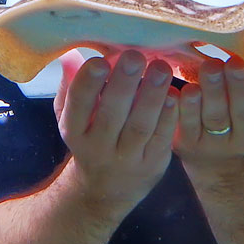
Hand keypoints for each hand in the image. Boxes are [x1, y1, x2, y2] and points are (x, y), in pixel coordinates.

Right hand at [54, 51, 177, 209]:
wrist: (106, 189)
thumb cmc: (89, 137)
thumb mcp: (70, 116)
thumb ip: (71, 85)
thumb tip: (69, 54)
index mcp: (74, 131)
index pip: (78, 106)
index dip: (87, 84)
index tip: (99, 61)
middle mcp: (98, 148)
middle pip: (111, 115)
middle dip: (124, 85)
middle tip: (135, 56)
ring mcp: (127, 159)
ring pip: (140, 127)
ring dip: (151, 96)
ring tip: (161, 68)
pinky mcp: (152, 163)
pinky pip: (161, 138)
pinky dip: (168, 115)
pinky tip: (174, 93)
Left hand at [173, 43, 243, 169]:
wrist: (216, 151)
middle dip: (241, 86)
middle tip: (236, 62)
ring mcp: (217, 142)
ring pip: (216, 117)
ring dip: (213, 90)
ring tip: (210, 67)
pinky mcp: (190, 142)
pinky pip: (188, 124)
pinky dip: (187, 105)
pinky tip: (187, 89)